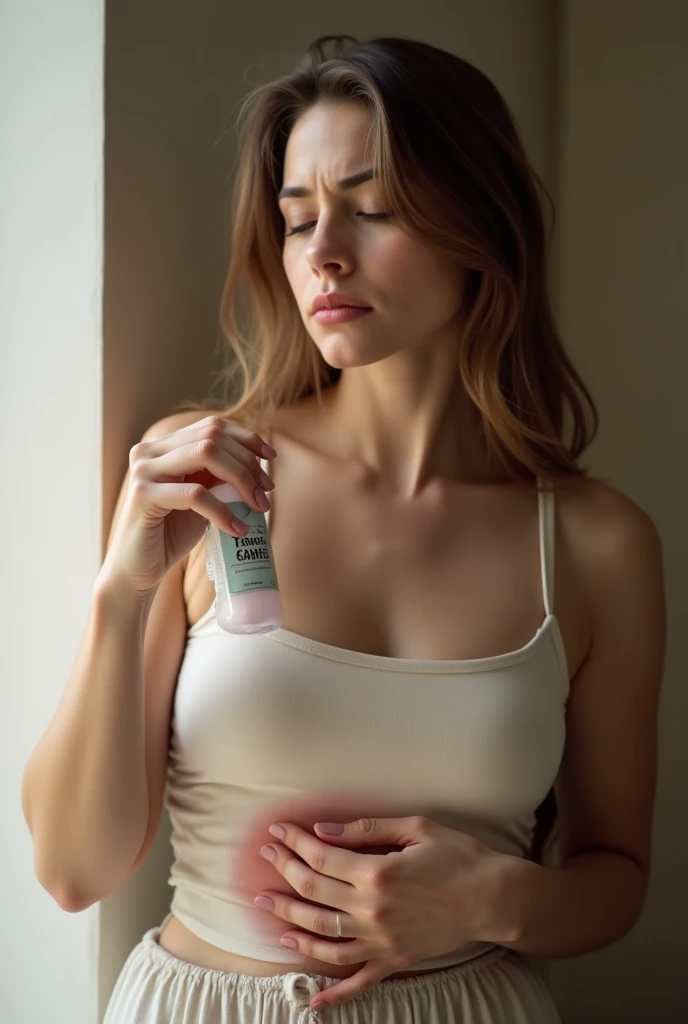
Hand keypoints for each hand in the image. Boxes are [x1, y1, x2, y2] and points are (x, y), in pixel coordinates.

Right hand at [100, 415, 275, 594]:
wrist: (138, 569)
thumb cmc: (171, 533)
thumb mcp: (202, 498)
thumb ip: (219, 477)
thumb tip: (257, 466)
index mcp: (163, 446)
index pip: (211, 426)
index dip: (245, 438)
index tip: (270, 457)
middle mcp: (149, 451)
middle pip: (212, 438)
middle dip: (247, 463)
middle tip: (267, 491)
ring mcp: (143, 470)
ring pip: (205, 455)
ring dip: (241, 480)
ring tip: (258, 507)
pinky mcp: (143, 496)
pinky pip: (195, 494)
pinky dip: (223, 511)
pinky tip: (238, 529)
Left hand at [253, 815, 506, 1011]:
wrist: (494, 897)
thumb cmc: (458, 856)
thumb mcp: (416, 828)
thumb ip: (366, 830)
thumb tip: (323, 830)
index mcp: (376, 872)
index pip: (321, 857)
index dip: (295, 842)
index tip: (278, 833)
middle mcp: (372, 909)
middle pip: (314, 893)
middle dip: (284, 873)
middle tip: (266, 859)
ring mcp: (382, 939)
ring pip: (323, 936)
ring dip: (291, 923)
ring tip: (269, 909)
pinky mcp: (395, 959)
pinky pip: (359, 981)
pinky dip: (334, 993)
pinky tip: (311, 999)